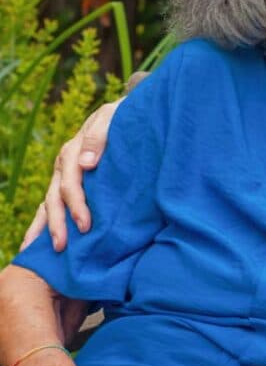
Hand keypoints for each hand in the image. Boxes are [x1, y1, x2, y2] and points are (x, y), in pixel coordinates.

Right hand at [20, 98, 122, 252]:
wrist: (130, 114)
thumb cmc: (123, 117)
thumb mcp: (112, 118)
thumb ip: (99, 136)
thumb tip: (86, 164)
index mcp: (73, 151)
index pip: (70, 182)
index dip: (76, 204)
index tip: (85, 225)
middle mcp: (64, 165)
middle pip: (55, 197)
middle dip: (59, 223)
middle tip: (63, 246)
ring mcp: (63, 175)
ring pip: (49, 204)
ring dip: (48, 227)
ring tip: (50, 251)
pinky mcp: (68, 183)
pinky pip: (50, 205)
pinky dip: (43, 224)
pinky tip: (35, 244)